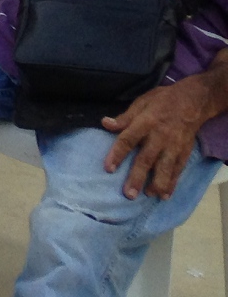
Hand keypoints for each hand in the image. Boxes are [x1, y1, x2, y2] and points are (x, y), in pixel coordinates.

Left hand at [102, 75, 216, 198]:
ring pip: (165, 168)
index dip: (117, 154)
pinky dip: (172, 183)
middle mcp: (159, 137)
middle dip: (137, 177)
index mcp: (145, 123)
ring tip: (148, 195)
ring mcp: (174, 146)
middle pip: (146, 159)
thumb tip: (105, 123)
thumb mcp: (141, 103)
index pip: (128, 140)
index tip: (108, 169)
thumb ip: (124, 118)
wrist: (192, 101)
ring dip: (157, 184)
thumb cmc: (162, 101)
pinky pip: (178, 170)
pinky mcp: (184, 152)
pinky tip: (165, 195)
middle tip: (128, 194)